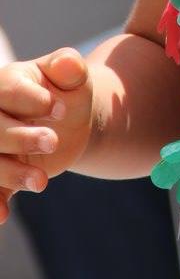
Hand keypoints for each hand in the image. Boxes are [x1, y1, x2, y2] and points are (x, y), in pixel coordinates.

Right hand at [0, 48, 93, 223]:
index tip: (59, 109)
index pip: (6, 90)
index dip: (30, 100)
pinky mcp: (0, 174)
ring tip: (41, 181)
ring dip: (10, 173)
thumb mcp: (75, 77)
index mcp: (6, 83)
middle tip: (53, 140)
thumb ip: (71, 67)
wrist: (70, 122)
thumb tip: (69, 63)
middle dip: (18, 137)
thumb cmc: (68, 92)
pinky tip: (3, 214)